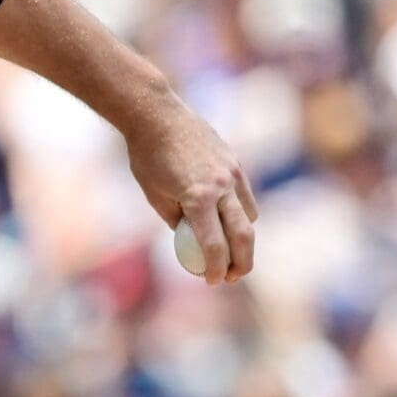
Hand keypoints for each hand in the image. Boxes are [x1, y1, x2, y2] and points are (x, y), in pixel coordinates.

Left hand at [123, 93, 256, 283]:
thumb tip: (192, 241)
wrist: (157, 115)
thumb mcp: (154, 195)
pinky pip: (246, 196)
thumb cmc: (147, 157)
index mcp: (197, 197)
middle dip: (242, 262)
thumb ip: (177, 219)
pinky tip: (228, 221)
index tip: (213, 281)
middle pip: (243, 235)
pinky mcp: (236, 162)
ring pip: (249, 215)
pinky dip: (241, 213)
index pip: (213, 245)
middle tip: (234, 278)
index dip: (215, 268)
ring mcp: (232, 172)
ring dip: (244, 237)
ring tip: (232, 252)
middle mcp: (221, 186)